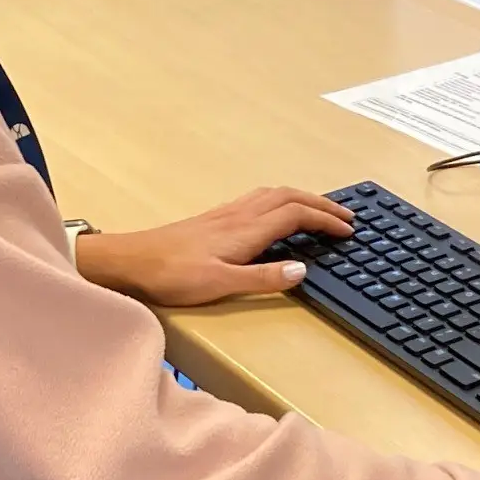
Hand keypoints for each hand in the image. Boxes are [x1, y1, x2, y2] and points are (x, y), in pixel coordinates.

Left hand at [74, 187, 353, 307]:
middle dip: (322, 204)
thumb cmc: (172, 276)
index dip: (325, 220)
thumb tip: (302, 270)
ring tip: (321, 209)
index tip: (349, 230)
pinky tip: (277, 211)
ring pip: (274, 194)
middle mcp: (239, 215)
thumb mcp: (220, 284)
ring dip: (303, 198)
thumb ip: (262, 277)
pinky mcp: (215, 218)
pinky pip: (259, 199)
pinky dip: (281, 199)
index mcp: (246, 230)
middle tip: (347, 216)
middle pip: (290, 198)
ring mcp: (226, 213)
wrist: (131, 261)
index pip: (297, 215)